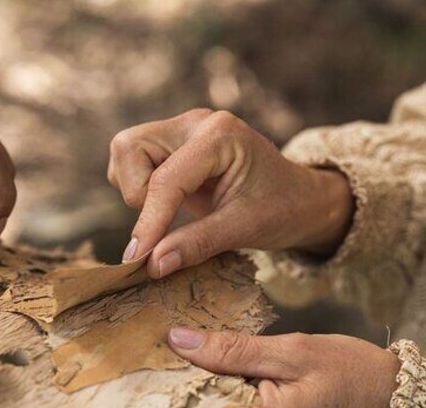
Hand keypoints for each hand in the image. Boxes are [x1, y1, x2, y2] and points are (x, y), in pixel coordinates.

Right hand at [108, 109, 352, 277]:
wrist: (299, 199)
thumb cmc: (281, 209)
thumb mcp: (244, 229)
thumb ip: (196, 244)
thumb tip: (152, 265)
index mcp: (220, 135)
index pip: (165, 179)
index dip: (149, 222)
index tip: (138, 259)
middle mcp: (195, 124)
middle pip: (130, 148)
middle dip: (138, 193)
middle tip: (163, 224)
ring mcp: (181, 131)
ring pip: (126, 152)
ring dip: (136, 190)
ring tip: (170, 213)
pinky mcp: (171, 145)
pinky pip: (132, 162)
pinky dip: (140, 189)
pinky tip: (169, 204)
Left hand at [167, 328, 399, 407]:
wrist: (392, 403)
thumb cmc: (349, 372)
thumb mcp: (292, 352)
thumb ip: (232, 350)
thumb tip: (176, 340)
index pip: (192, 399)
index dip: (172, 370)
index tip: (157, 341)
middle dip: (183, 376)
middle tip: (170, 339)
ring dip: (202, 382)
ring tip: (190, 348)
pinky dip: (221, 392)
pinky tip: (217, 368)